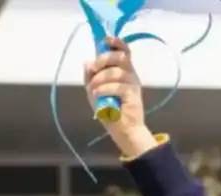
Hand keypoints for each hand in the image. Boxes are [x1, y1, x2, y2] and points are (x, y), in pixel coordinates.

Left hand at [84, 37, 157, 158]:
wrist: (123, 130)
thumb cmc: (110, 110)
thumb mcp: (94, 90)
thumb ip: (90, 76)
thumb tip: (87, 62)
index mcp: (123, 70)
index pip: (124, 51)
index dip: (116, 42)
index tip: (106, 39)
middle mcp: (130, 74)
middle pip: (120, 56)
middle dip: (103, 59)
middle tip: (93, 69)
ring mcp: (133, 84)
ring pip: (116, 72)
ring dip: (99, 79)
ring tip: (93, 90)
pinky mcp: (133, 95)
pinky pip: (116, 86)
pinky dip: (103, 90)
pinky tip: (98, 96)